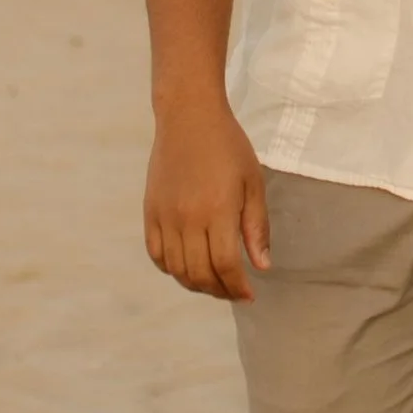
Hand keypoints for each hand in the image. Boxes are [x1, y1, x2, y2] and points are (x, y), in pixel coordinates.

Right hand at [144, 101, 270, 300]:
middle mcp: (187, 218)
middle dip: (219, 290)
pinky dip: (171, 269)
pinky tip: (188, 267)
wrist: (188, 117)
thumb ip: (256, 227)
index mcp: (217, 210)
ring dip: (196, 284)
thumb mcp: (253, 183)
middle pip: (199, 274)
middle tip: (234, 292)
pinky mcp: (150, 212)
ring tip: (214, 283)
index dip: (238, 287)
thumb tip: (262, 266)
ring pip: (176, 269)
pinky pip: (156, 254)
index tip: (249, 295)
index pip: (225, 265)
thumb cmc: (228, 147)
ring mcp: (164, 216)